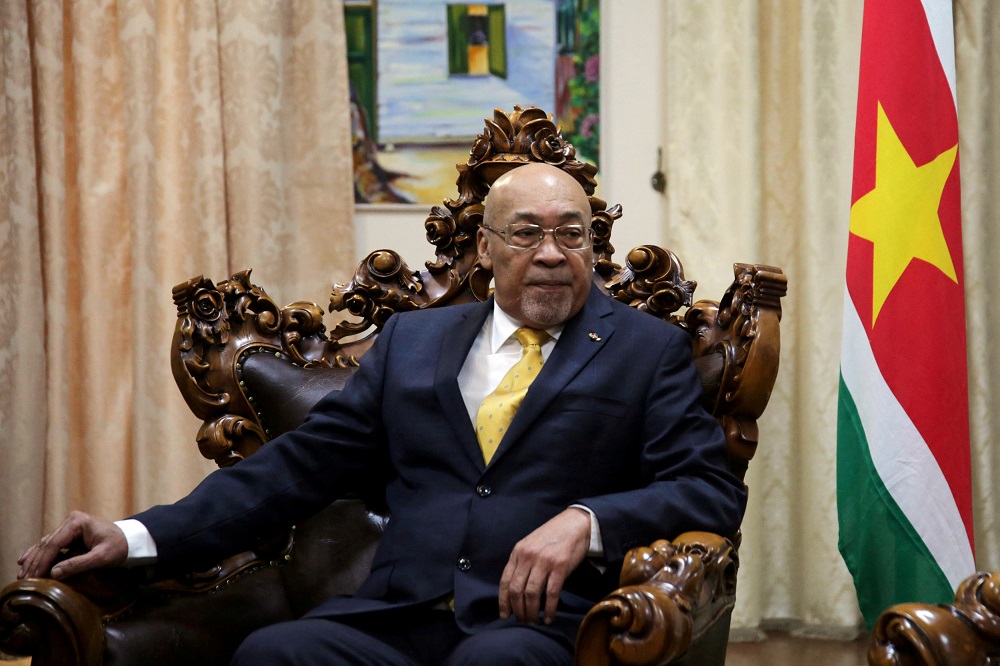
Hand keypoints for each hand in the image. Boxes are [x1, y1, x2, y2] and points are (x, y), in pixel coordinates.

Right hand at [17, 511, 127, 579]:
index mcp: (77, 523)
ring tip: (22, 574)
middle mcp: (70, 521)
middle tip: (23, 579)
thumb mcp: (102, 558)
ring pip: (46, 544)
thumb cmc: (120, 547)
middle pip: (47, 544)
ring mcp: (69, 526)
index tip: (34, 577)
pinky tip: (25, 561)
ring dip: (34, 559)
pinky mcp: (70, 533)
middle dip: (35, 562)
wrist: (131, 539)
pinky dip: (39, 553)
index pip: (54, 544)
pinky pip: (50, 544)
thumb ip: (78, 564)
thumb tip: (53, 573)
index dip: (42, 562)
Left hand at [499, 507, 590, 624]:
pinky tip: (549, 618)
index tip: (504, 615)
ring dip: (532, 612)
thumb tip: (515, 590)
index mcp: (518, 552)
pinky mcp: (560, 567)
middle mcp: (528, 557)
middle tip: (522, 621)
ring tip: (534, 621)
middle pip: (517, 590)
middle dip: (518, 610)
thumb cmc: (552, 536)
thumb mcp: (530, 545)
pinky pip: (551, 594)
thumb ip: (521, 562)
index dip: (503, 601)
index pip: (505, 581)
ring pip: (532, 594)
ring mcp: (544, 562)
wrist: (574, 524)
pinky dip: (549, 609)